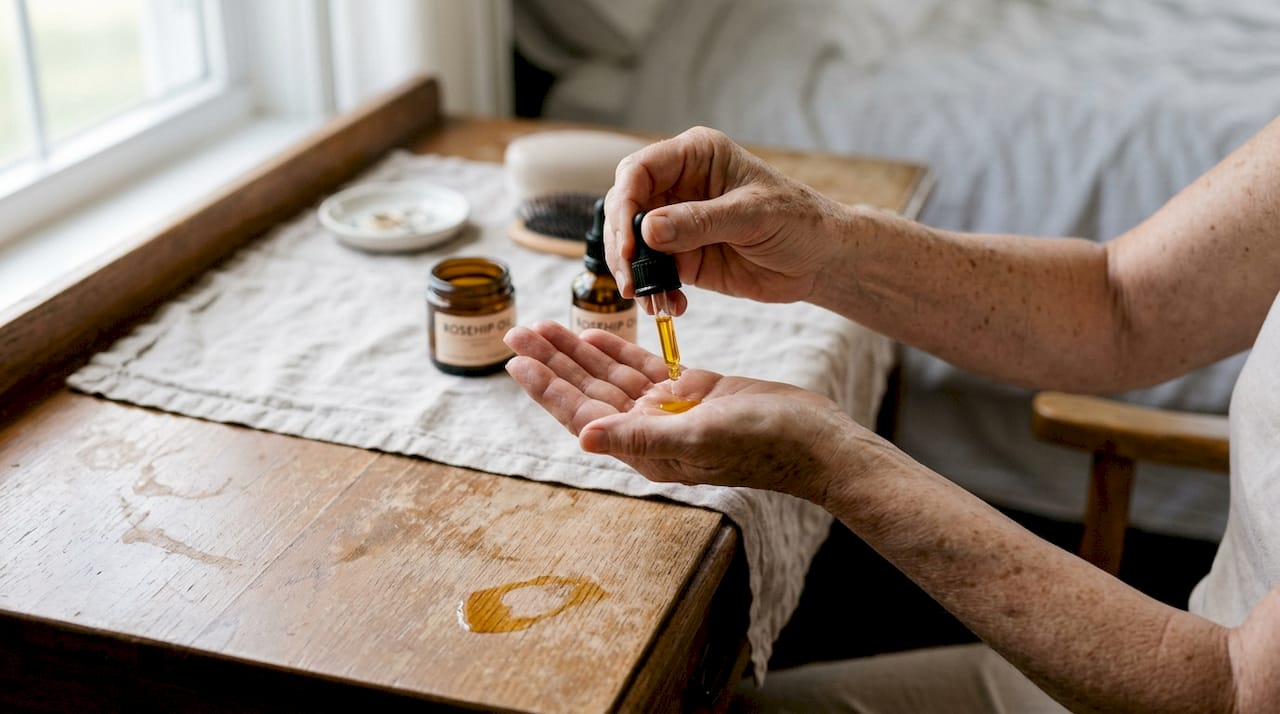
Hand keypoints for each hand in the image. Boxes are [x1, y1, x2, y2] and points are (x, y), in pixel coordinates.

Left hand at [503, 321, 867, 504]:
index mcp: (645, 449)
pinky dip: (618, 350)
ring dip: (578, 351)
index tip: (517, 362)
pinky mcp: (692, 390)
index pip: (583, 415)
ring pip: (612, 375)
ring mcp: (670, 410)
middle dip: (552, 362)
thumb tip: (584, 438)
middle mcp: (650, 431)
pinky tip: (594, 332)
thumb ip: (641, 438)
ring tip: (544, 325)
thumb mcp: (701, 438)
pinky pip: (644, 367)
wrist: (815, 439)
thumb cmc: (765, 444)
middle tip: (518, 330)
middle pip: (589, 391)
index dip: (548, 388)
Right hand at [604, 126, 846, 314]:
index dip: (625, 204)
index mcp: (695, 156)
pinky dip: (655, 291)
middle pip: (626, 207)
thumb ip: (700, 221)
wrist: (821, 259)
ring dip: (635, 274)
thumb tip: (647, 229)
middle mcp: (679, 185)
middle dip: (623, 245)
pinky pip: (653, 273)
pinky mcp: (683, 257)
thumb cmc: (798, 220)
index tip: (631, 242)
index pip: (639, 171)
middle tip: (631, 280)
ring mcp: (677, 222)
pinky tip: (672, 306)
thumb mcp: (752, 216)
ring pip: (633, 244)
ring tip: (651, 300)